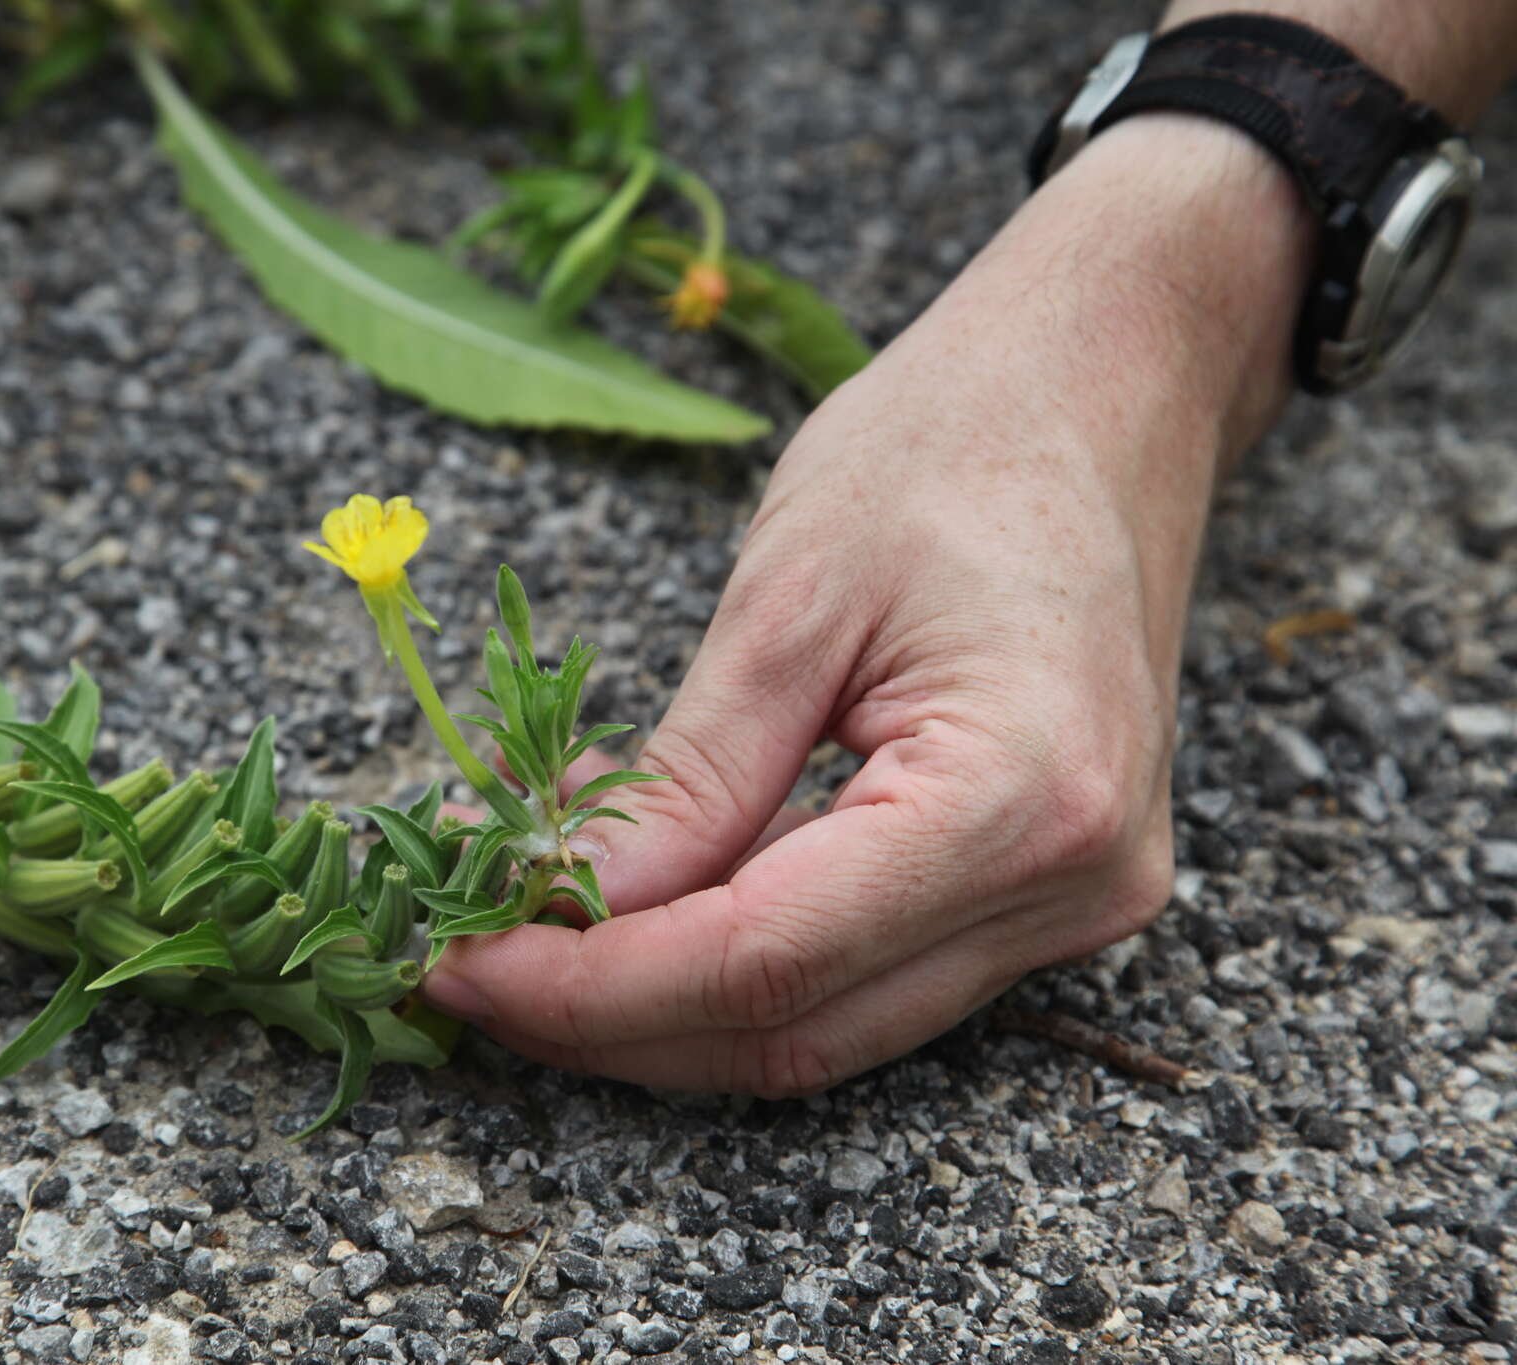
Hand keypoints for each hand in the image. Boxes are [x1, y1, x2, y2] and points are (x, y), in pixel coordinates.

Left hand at [419, 117, 1312, 1092]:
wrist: (1099, 391)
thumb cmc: (952, 445)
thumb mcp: (790, 597)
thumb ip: (688, 778)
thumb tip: (568, 908)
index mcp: (1020, 797)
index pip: (763, 962)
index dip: (591, 983)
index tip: (458, 958)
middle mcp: (1072, 883)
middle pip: (793, 1027)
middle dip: (607, 1017)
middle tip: (464, 961)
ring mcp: (1071, 901)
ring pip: (825, 1025)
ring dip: (660, 1001)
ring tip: (529, 924)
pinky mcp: (1040, 890)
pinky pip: (863, 968)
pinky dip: (733, 953)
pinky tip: (636, 896)